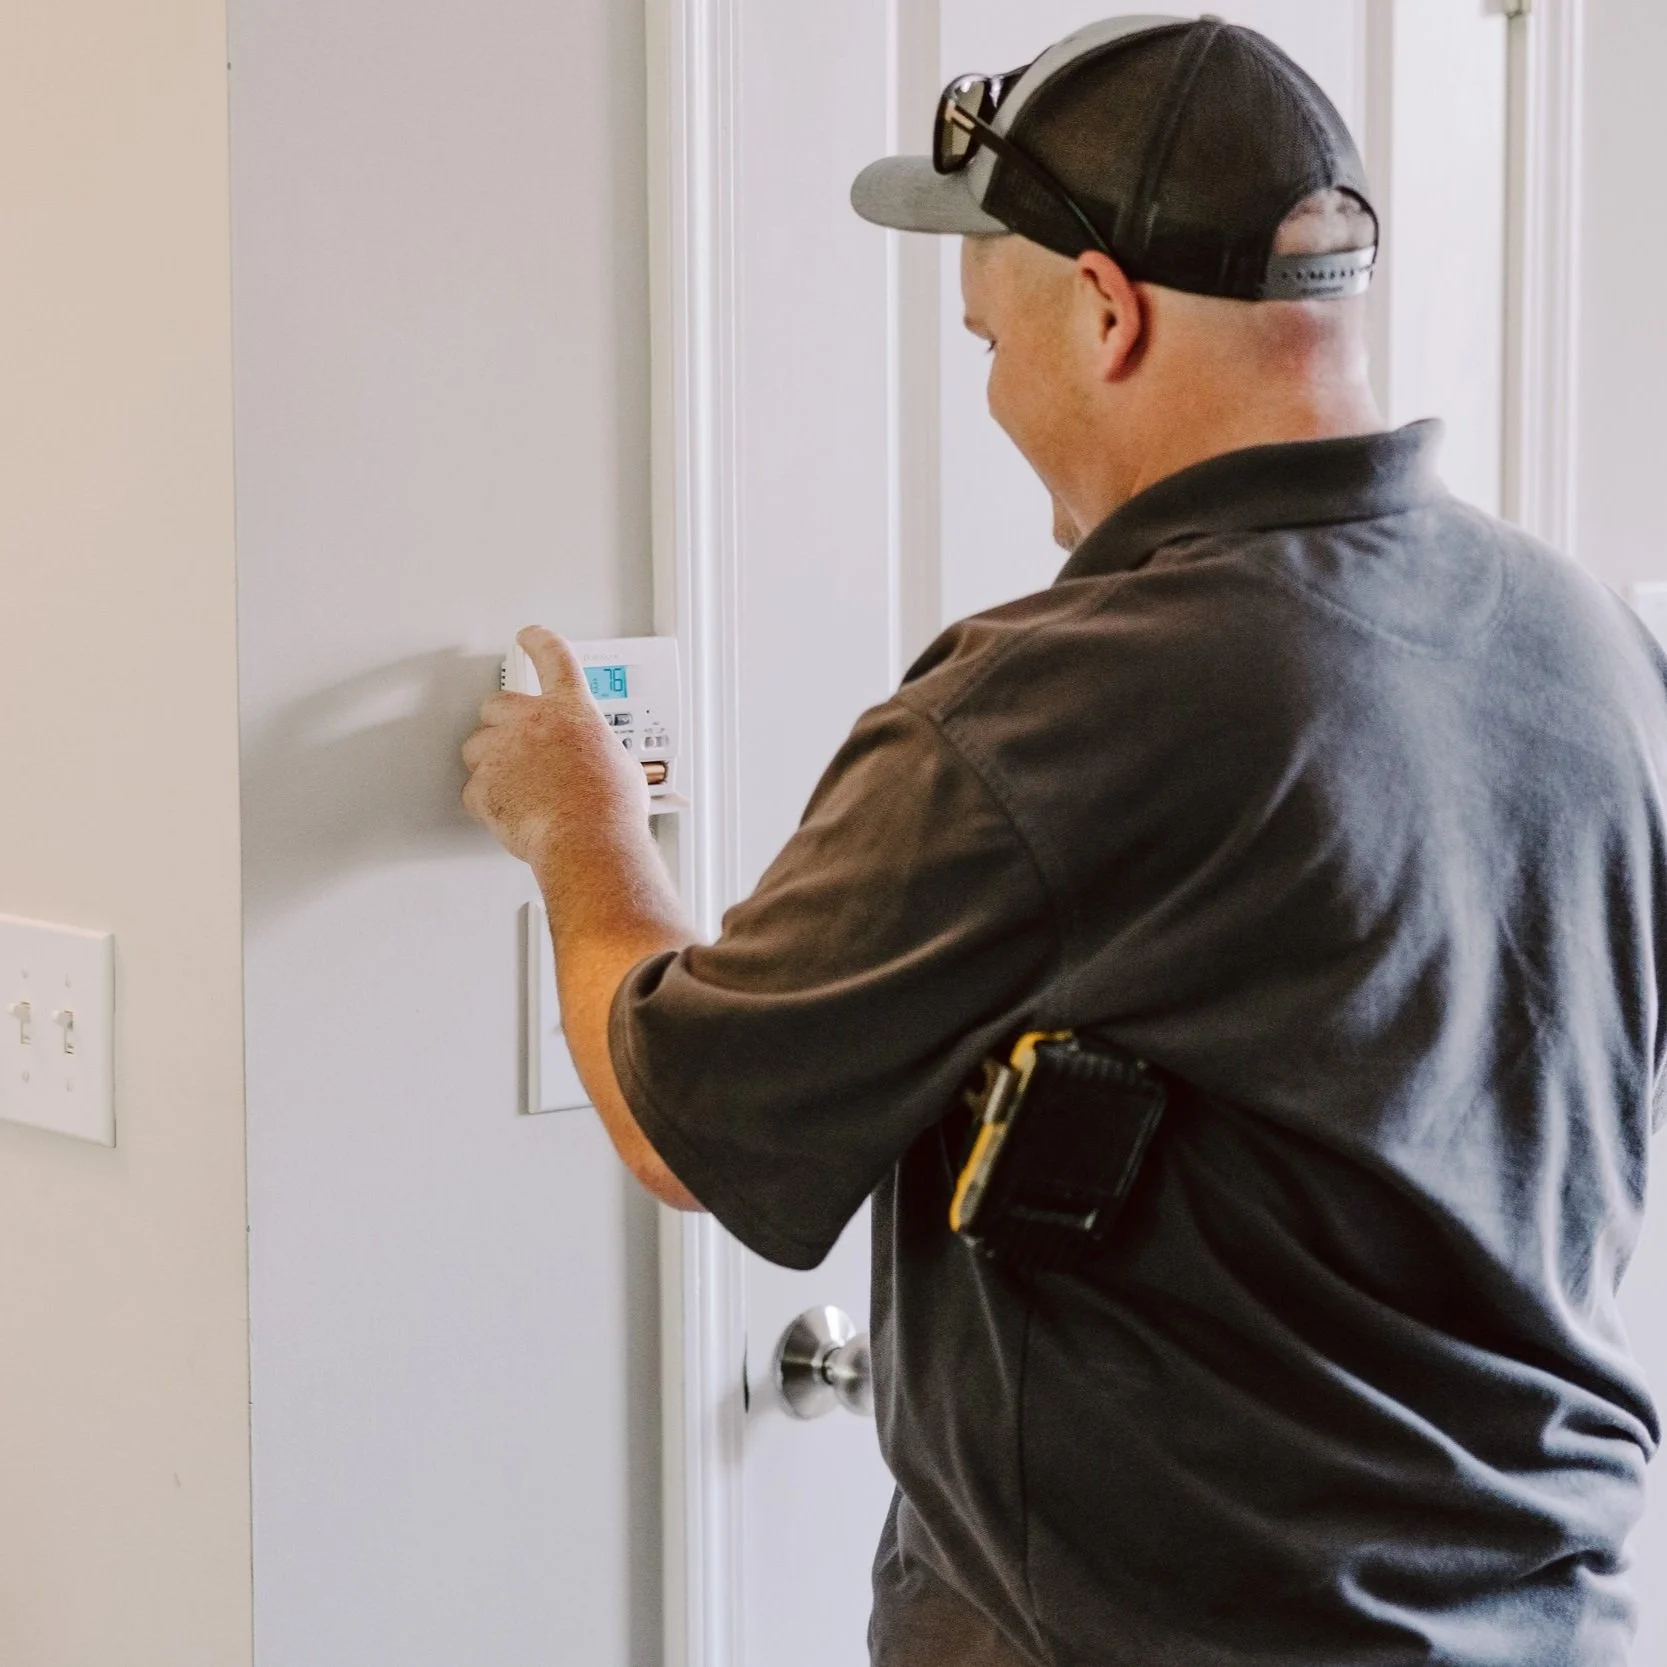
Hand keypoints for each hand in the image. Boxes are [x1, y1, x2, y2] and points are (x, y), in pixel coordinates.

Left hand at [461, 626, 650, 868]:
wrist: (587, 840)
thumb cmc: (610, 810)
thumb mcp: (622, 766)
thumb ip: (598, 751)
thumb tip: (599, 763)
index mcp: (572, 710)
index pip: (554, 658)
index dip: (540, 642)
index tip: (530, 635)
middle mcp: (533, 721)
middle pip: (497, 703)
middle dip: (502, 720)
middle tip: (515, 741)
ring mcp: (503, 752)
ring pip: (476, 745)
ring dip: (489, 760)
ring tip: (514, 786)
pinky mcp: (483, 785)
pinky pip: (474, 790)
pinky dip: (487, 802)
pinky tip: (510, 812)